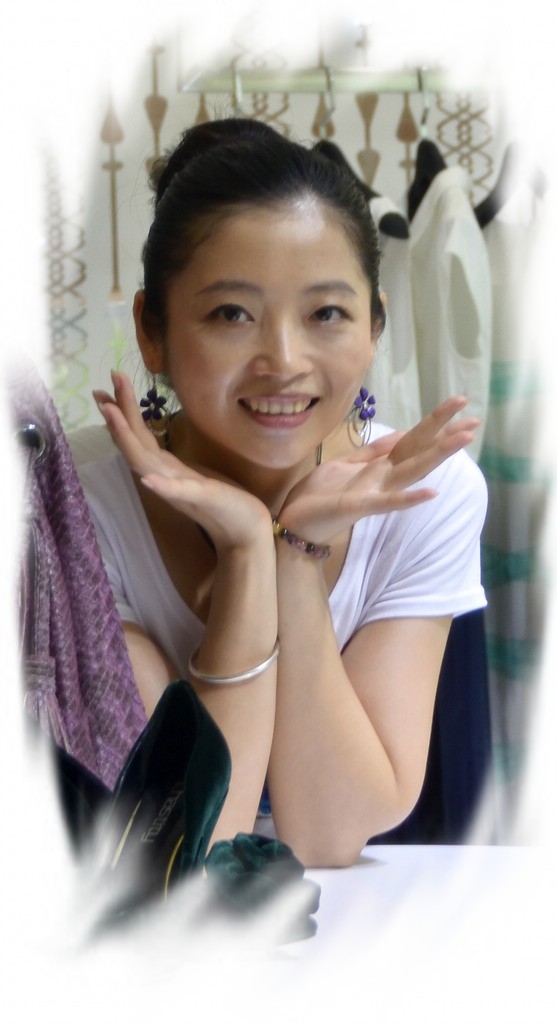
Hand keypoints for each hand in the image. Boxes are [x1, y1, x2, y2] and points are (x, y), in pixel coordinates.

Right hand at [93, 372, 271, 552]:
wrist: (244, 533)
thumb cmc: (221, 503)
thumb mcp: (192, 476)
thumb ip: (169, 464)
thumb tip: (151, 445)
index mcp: (166, 469)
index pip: (138, 437)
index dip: (122, 413)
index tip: (105, 388)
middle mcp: (166, 477)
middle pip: (135, 443)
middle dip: (118, 416)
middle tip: (99, 391)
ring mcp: (180, 490)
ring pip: (147, 462)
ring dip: (127, 440)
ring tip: (111, 415)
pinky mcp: (202, 499)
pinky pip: (179, 492)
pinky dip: (162, 485)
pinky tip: (148, 478)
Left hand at [278, 397, 479, 542]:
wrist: (295, 523)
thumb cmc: (319, 495)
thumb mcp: (345, 464)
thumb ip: (372, 452)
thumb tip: (400, 432)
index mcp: (379, 467)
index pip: (413, 440)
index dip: (436, 423)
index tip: (461, 404)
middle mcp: (384, 479)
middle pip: (420, 452)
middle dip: (446, 435)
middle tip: (476, 419)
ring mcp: (375, 493)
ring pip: (412, 471)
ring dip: (437, 456)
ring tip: (464, 440)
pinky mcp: (359, 506)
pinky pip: (387, 502)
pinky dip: (409, 498)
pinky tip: (432, 493)